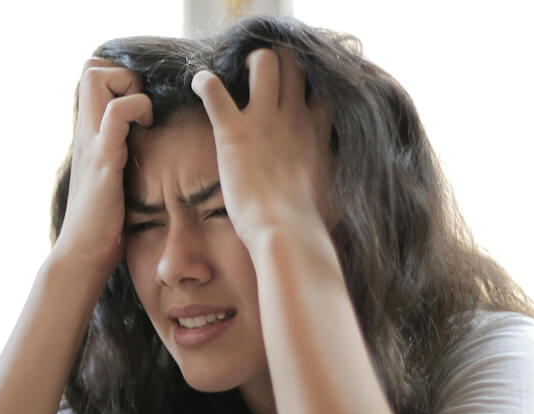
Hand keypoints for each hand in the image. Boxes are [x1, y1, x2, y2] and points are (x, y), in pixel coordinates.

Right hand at [51, 58, 153, 279]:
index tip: (141, 104)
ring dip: (129, 87)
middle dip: (123, 74)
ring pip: (96, 78)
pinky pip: (115, 114)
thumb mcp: (111, 179)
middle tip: (142, 106)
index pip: (92, 75)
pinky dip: (136, 109)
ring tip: (144, 117)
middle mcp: (85, 132)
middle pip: (91, 67)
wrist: (83, 255)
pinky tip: (146, 130)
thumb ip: (119, 156)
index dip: (120, 76)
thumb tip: (144, 148)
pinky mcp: (103, 160)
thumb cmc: (102, 224)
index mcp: (89, 134)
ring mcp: (92, 143)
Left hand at [191, 48, 332, 248]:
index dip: (308, 82)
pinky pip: (213, 90)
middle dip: (278, 61)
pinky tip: (199, 84)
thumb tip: (333, 183)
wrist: (287, 232)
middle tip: (261, 77)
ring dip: (248, 63)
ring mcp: (264, 120)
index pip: (320, 86)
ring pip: (264, 61)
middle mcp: (294, 116)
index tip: (295, 92)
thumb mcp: (334, 191)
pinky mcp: (233, 131)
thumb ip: (332, 173)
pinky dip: (203, 81)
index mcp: (317, 130)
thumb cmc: (310, 222)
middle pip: (294, 63)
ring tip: (237, 75)